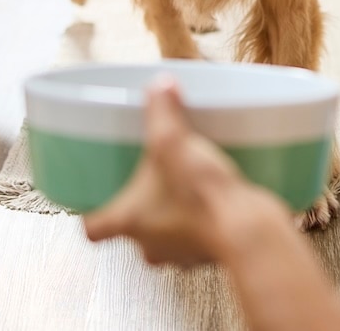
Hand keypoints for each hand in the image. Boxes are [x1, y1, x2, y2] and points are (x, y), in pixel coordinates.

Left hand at [82, 76, 278, 266]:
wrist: (248, 230)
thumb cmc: (202, 196)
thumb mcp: (174, 142)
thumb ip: (163, 111)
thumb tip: (160, 85)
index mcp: (128, 221)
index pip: (94, 228)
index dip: (92, 211)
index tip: (95, 194)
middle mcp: (149, 244)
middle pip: (131, 229)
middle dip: (137, 206)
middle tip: (145, 179)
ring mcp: (178, 254)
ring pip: (162, 236)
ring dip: (167, 215)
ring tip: (179, 184)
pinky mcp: (206, 251)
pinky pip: (194, 237)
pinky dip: (198, 221)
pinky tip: (208, 198)